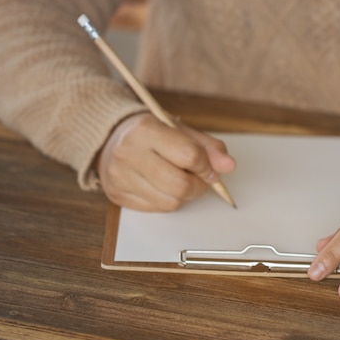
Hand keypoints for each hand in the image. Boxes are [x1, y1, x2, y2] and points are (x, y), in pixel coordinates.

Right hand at [96, 113, 235, 210]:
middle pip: (180, 185)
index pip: (189, 155)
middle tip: (200, 178)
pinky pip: (158, 209)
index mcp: (146, 130)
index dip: (206, 166)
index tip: (209, 168)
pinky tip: (164, 186)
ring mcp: (120, 177)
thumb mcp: (181, 131)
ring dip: (186, 195)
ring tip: (181, 179)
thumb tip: (229, 166)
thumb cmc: (152, 133)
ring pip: (171, 202)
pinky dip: (169, 200)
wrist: (110, 138)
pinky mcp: (118, 195)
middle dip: (199, 186)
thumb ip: (208, 147)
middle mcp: (128, 153)